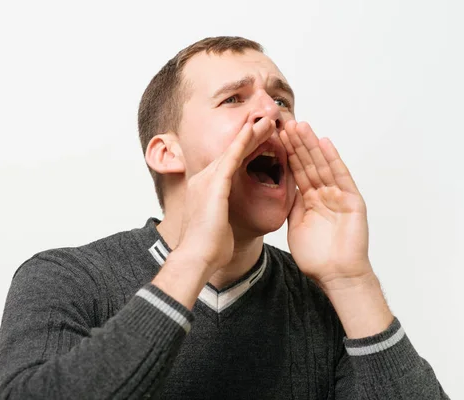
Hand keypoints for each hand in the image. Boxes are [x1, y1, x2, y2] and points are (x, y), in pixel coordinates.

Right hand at [176, 117, 275, 275]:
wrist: (196, 257)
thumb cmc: (208, 247)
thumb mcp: (217, 224)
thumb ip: (222, 213)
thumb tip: (228, 216)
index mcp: (204, 189)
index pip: (228, 163)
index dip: (244, 149)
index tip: (259, 139)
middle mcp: (203, 179)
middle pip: (230, 152)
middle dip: (248, 136)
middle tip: (265, 121)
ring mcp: (206, 180)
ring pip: (232, 150)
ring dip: (250, 134)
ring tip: (267, 121)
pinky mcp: (214, 184)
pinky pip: (232, 157)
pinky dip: (243, 141)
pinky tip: (254, 129)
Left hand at [279, 120, 372, 289]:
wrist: (336, 275)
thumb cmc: (317, 257)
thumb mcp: (296, 226)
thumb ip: (292, 205)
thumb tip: (282, 187)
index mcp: (310, 199)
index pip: (296, 171)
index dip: (286, 154)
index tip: (274, 136)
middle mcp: (325, 193)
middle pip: (308, 163)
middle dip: (297, 143)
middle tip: (284, 122)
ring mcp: (339, 195)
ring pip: (322, 165)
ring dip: (311, 145)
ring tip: (300, 126)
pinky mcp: (352, 200)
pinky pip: (341, 176)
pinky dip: (332, 159)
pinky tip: (324, 143)